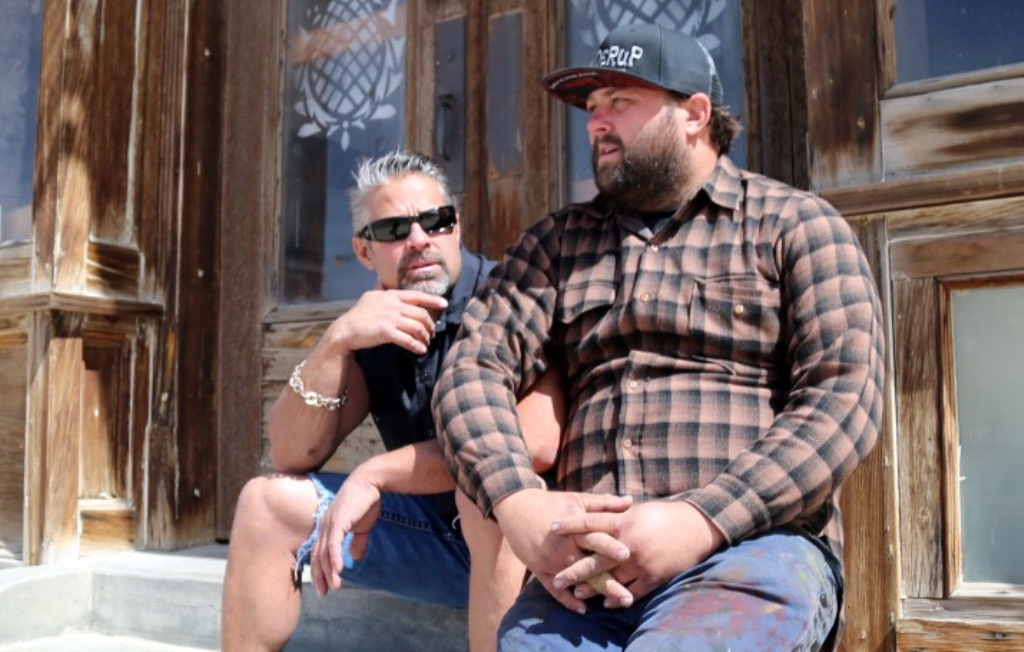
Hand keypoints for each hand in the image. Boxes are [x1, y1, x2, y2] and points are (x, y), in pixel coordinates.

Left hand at [309, 472, 382, 596]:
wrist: (370, 482)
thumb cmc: (366, 502)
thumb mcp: (362, 526)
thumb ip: (357, 542)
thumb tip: (354, 557)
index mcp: (327, 528)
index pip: (319, 553)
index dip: (320, 570)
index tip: (324, 586)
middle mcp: (323, 527)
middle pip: (317, 556)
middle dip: (320, 576)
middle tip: (324, 593)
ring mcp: (329, 524)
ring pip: (324, 553)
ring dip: (329, 572)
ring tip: (334, 587)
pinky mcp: (337, 522)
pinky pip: (333, 544)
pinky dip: (334, 558)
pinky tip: (338, 571)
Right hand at [328, 289, 447, 355]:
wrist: (345, 330)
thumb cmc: (358, 315)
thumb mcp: (370, 297)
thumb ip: (380, 290)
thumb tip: (381, 280)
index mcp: (390, 295)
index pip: (416, 295)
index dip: (432, 300)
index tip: (444, 304)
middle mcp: (392, 304)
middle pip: (420, 313)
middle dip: (430, 324)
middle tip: (432, 332)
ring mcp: (389, 317)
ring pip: (417, 327)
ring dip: (424, 336)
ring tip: (426, 342)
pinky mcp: (385, 331)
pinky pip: (407, 339)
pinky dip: (416, 345)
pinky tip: (421, 350)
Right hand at [492, 488, 632, 613]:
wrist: (515, 507)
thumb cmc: (551, 503)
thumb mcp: (577, 499)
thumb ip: (605, 503)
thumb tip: (631, 501)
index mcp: (573, 528)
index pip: (595, 538)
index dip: (611, 546)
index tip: (628, 555)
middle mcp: (562, 547)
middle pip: (588, 566)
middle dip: (609, 582)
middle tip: (628, 597)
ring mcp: (550, 561)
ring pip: (575, 581)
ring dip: (593, 594)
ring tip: (612, 606)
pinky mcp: (539, 570)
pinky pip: (553, 589)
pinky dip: (567, 600)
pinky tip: (583, 609)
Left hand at [550, 500, 725, 605]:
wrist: (698, 527)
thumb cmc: (667, 515)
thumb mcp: (640, 511)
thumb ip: (618, 517)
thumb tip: (599, 516)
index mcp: (625, 522)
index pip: (591, 522)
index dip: (570, 524)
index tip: (551, 527)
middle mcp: (630, 543)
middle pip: (595, 559)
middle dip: (575, 570)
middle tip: (557, 578)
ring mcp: (642, 562)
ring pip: (612, 579)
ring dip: (593, 588)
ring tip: (577, 594)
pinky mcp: (654, 576)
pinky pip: (633, 591)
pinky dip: (619, 597)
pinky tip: (607, 602)